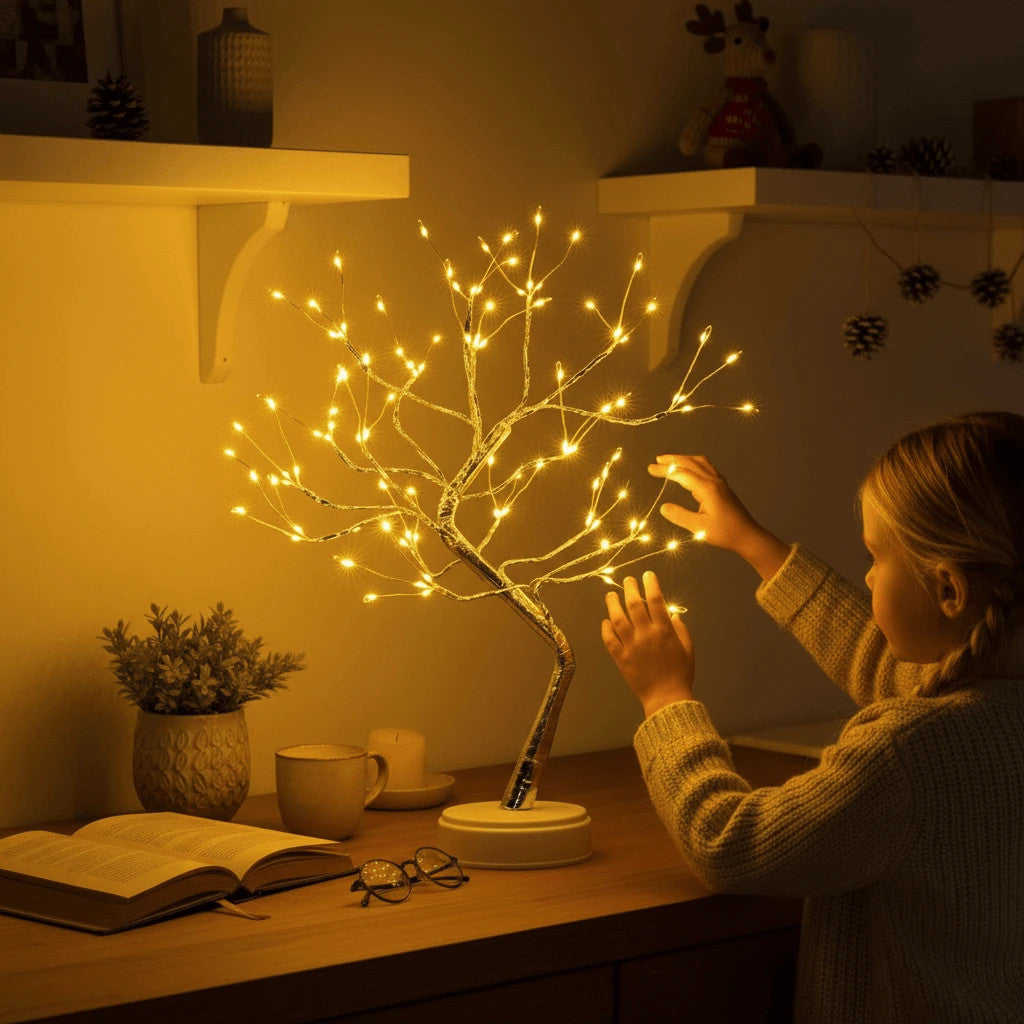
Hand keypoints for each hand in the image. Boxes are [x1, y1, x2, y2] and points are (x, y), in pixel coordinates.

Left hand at [602, 571, 693, 717]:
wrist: (666, 698)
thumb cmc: (681, 674)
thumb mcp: (688, 650)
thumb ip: (681, 630)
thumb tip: (672, 616)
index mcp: (664, 631)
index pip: (656, 600)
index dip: (651, 584)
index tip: (647, 575)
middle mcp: (646, 635)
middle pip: (634, 605)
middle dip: (630, 588)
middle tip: (628, 580)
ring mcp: (631, 646)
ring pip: (618, 619)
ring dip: (613, 604)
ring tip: (611, 595)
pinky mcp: (621, 658)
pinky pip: (609, 639)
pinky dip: (606, 628)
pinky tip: (606, 621)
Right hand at [648, 455, 788, 580]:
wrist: (748, 535)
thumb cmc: (725, 533)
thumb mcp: (699, 528)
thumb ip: (680, 516)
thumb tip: (663, 507)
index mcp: (707, 489)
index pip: (681, 474)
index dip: (664, 470)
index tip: (650, 469)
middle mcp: (714, 481)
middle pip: (690, 463)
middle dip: (672, 460)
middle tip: (656, 461)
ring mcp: (720, 482)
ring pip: (700, 462)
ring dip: (684, 459)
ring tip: (671, 461)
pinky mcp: (723, 486)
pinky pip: (708, 467)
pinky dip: (695, 463)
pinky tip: (692, 469)